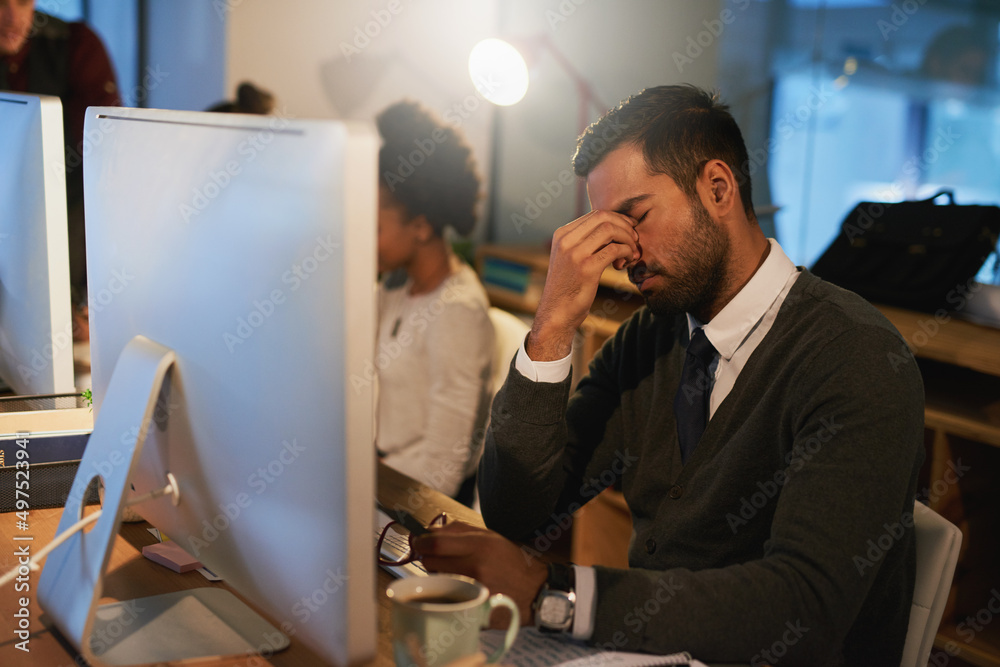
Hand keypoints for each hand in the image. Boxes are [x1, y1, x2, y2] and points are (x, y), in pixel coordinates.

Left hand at [412, 521, 548, 626]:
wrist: (535, 592)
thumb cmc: (512, 562)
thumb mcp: (491, 537)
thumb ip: (460, 531)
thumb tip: (430, 530)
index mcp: (480, 545)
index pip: (435, 543)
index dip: (420, 542)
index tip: (418, 542)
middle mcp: (475, 566)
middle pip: (430, 562)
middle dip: (428, 558)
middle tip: (437, 558)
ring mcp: (474, 589)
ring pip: (436, 580)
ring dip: (438, 575)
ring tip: (454, 574)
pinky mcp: (473, 608)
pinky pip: (447, 597)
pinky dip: (448, 592)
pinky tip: (461, 590)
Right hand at [528, 210, 638, 360]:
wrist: (556, 314)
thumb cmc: (568, 287)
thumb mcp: (569, 259)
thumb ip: (584, 242)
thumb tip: (612, 227)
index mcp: (562, 234)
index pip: (596, 214)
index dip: (618, 219)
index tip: (629, 230)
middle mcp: (566, 240)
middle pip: (604, 217)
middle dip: (625, 226)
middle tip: (635, 240)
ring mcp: (575, 253)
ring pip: (611, 230)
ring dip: (628, 239)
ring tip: (632, 253)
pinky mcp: (586, 268)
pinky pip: (615, 249)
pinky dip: (627, 253)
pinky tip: (626, 263)